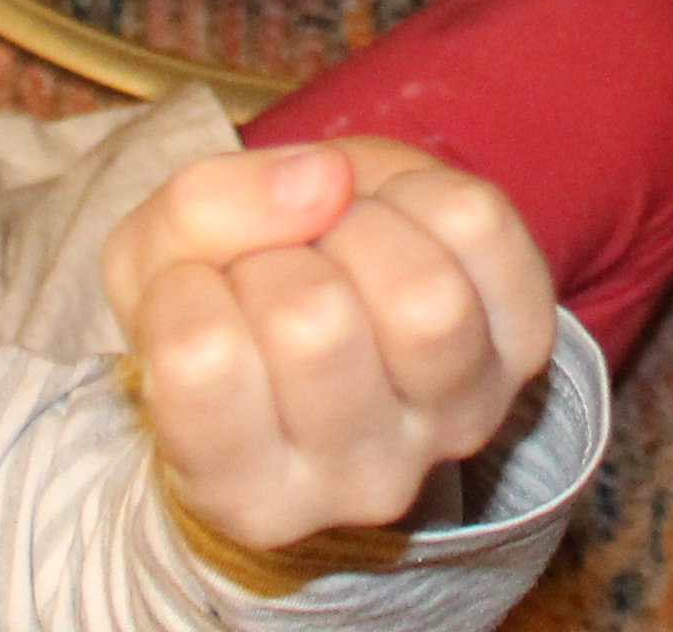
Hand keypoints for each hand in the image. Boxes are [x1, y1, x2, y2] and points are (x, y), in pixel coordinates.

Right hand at [102, 138, 555, 555]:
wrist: (319, 312)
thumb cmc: (222, 306)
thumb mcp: (153, 263)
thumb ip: (197, 211)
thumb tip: (323, 183)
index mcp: (240, 489)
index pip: (202, 359)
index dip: (188, 285)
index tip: (204, 294)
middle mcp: (358, 486)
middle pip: (315, 323)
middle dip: (277, 248)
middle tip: (274, 264)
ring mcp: (452, 427)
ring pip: (422, 295)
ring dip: (360, 224)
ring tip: (335, 239)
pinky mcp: (519, 351)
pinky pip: (482, 227)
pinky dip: (426, 189)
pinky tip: (396, 223)